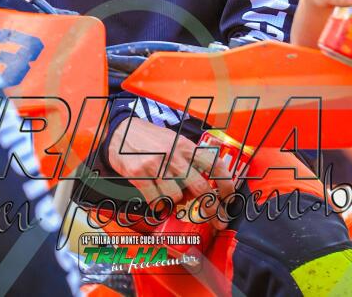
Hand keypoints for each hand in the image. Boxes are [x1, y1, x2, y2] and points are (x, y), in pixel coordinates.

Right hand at [108, 117, 235, 228]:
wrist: (121, 131)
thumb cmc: (151, 138)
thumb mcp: (174, 140)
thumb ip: (190, 157)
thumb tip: (209, 180)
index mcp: (184, 145)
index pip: (214, 164)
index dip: (226, 184)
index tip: (229, 199)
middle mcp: (172, 155)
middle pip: (200, 188)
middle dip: (211, 209)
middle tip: (217, 219)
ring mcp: (155, 165)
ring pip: (176, 197)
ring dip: (176, 202)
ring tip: (171, 195)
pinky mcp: (138, 175)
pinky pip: (156, 200)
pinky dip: (159, 205)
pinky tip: (158, 201)